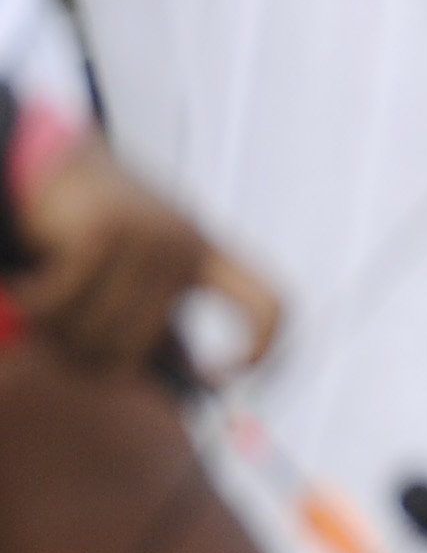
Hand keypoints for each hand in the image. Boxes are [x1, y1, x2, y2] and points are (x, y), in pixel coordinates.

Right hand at [12, 133, 281, 374]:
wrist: (61, 162)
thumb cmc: (105, 232)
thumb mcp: (150, 278)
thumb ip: (173, 329)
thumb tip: (207, 390)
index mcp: (212, 257)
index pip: (271, 303)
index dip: (267, 346)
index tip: (230, 376)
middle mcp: (188, 244)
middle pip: (150, 341)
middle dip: (102, 359)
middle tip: (68, 350)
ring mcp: (150, 234)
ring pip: (105, 328)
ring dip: (62, 333)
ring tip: (46, 315)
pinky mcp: (105, 230)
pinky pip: (67, 301)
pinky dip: (40, 306)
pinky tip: (28, 292)